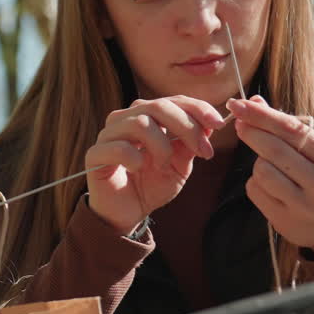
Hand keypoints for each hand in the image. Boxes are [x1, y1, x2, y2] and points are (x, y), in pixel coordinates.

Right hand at [85, 97, 225, 233]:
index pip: (173, 100)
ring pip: (139, 123)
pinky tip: (139, 169)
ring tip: (164, 165)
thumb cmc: (151, 185)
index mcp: (145, 116)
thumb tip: (209, 124)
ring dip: (161, 146)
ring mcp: (108, 135)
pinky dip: (136, 158)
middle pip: (158, 106)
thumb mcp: (180, 165)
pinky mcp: (95, 155)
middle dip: (187, 127)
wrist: (128, 213)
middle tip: (203, 151)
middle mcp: (124, 119)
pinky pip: (119, 147)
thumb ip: (190, 143)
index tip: (219, 124)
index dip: (197, 108)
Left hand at [228, 95, 313, 252]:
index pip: (293, 130)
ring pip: (261, 170)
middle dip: (251, 132)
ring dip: (258, 162)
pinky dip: (256, 182)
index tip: (240, 104)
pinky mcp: (285, 221)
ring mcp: (303, 206)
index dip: (263, 115)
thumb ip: (290, 128)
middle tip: (239, 123)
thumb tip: (254, 102)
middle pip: (274, 149)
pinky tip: (271, 185)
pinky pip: (255, 191)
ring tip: (271, 165)